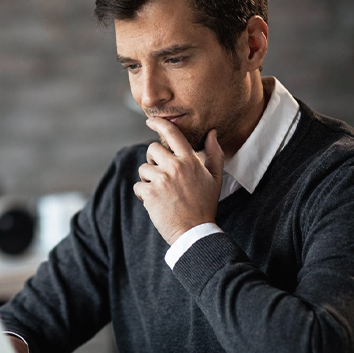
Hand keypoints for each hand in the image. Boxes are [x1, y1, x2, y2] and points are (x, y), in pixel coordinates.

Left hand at [134, 118, 223, 244]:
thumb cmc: (205, 204)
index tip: (150, 120)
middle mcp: (175, 167)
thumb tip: (212, 133)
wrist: (195, 232)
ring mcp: (161, 179)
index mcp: (190, 161)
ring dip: (148, 180)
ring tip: (162, 193)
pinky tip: (156, 203)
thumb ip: (214, 153)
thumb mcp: (215, 178)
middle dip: (153, 160)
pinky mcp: (150, 193)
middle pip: (152, 149)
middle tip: (162, 175)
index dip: (159, 123)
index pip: (172, 134)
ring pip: (143, 169)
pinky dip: (144, 194)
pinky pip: (139, 186)